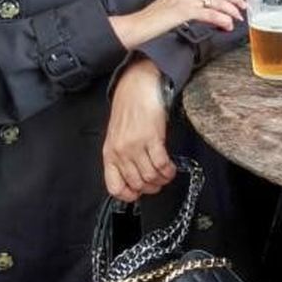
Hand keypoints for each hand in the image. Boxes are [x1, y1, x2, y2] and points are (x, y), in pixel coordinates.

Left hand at [101, 59, 175, 201]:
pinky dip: (169, 170)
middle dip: (151, 188)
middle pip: (137, 184)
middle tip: (158, 182)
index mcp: (109, 153)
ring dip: (162, 179)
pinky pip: (162, 164)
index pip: (114, 186)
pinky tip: (171, 168)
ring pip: (150, 177)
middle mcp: (121, 152)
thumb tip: (134, 177)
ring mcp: (135, 145)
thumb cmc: (129, 108)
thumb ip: (122, 156)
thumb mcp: (117, 136)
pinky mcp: (152, 138)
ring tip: (166, 174)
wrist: (138, 86)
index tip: (139, 193)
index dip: (128, 195)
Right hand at [113, 0, 245, 47]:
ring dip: (231, 8)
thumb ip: (187, 8)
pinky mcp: (182, 12)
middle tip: (244, 7)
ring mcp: (184, 0)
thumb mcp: (171, 10)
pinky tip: (227, 25)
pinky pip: (208, 12)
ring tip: (238, 18)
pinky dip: (221, 18)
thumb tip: (204, 14)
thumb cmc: (151, 23)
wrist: (134, 28)